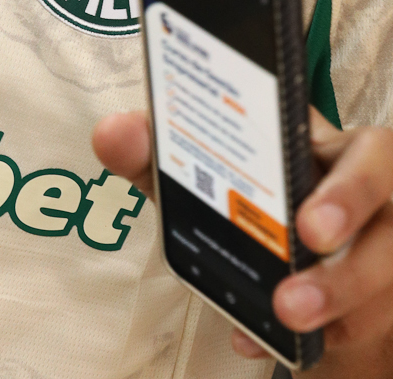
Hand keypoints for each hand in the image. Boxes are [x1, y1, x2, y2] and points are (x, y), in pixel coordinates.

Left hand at [93, 108, 392, 372]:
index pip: (373, 158)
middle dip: (344, 277)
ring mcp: (386, 256)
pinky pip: (367, 329)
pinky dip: (318, 342)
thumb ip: (160, 149)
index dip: (351, 192)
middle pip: (391, 237)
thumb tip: (112, 134)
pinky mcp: (380, 301)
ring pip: (385, 291)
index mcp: (345, 150)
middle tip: (290, 300)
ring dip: (336, 315)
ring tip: (282, 324)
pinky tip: (259, 341)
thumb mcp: (211, 163)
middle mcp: (382, 202)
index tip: (308, 228)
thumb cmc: (256, 186)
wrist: (291, 239)